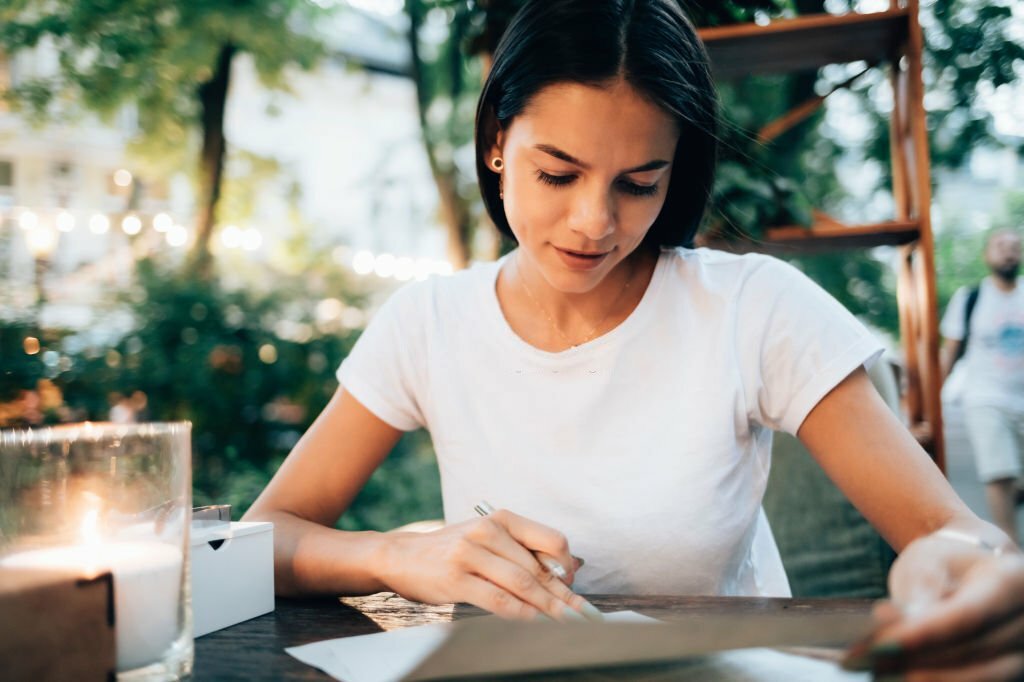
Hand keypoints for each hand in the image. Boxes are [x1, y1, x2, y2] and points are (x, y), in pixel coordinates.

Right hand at [375, 507, 599, 621]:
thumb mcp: (486, 539)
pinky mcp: (457, 578)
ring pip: (522, 584)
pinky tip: (535, 624)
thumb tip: (562, 578)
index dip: (568, 567)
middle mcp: (488, 531)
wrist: (401, 556)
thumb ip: (519, 552)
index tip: (576, 589)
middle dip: (564, 597)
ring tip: (568, 624)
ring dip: (549, 608)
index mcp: (502, 519)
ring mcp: (470, 554)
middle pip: (538, 569)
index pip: (551, 540)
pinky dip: (521, 614)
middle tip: (586, 617)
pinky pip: (498, 600)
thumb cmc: (452, 551)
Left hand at [845, 531, 1023, 679]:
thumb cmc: (946, 562)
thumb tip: (897, 624)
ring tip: (877, 672)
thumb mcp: (928, 560)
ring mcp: (1023, 653)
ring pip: (978, 678)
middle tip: (866, 661)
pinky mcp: (1011, 674)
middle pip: (972, 652)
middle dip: (915, 660)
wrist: (972, 572)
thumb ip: (918, 591)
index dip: (924, 635)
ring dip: (925, 678)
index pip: (967, 615)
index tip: (880, 646)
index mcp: (1011, 582)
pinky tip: (900, 677)